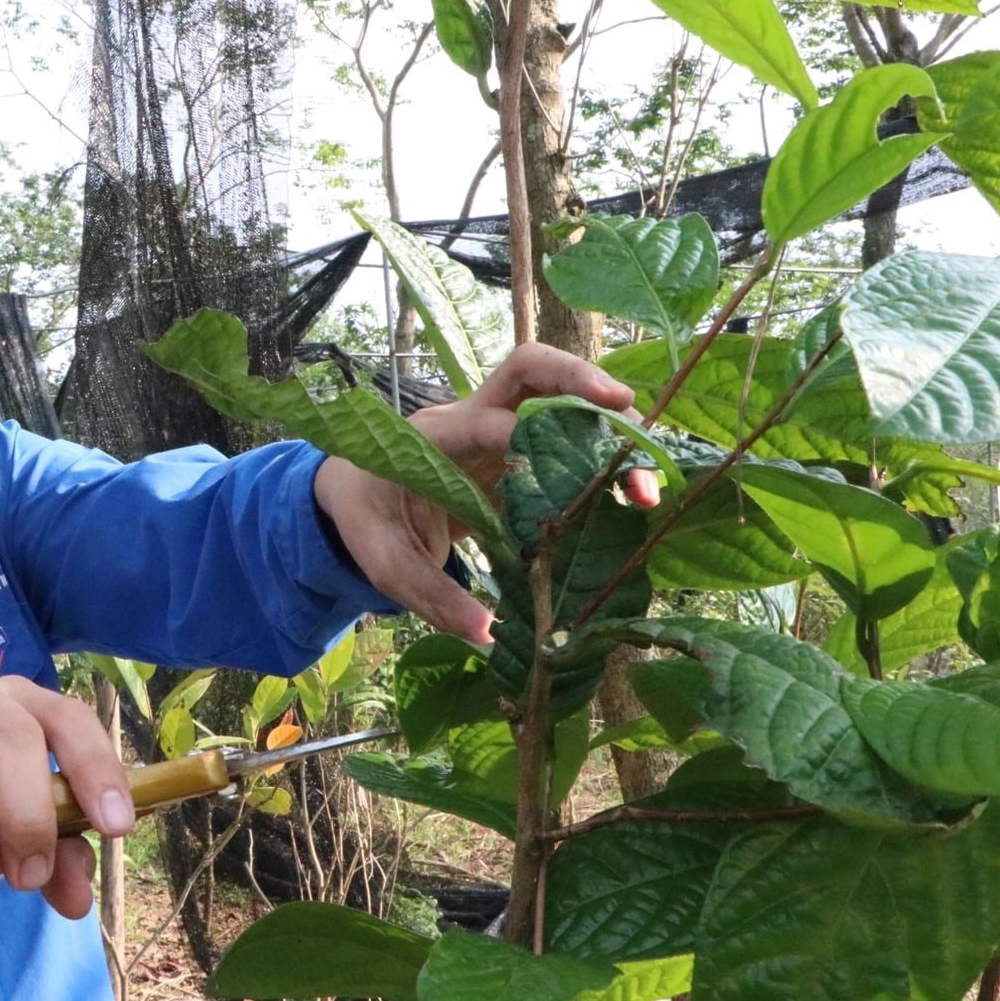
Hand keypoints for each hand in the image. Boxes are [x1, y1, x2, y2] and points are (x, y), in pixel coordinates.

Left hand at [313, 342, 659, 642]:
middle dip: (580, 380)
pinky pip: (563, 431)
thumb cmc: (367, 518)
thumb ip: (430, 594)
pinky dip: (601, 450)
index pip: (481, 422)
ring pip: (555, 393)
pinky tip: (632, 490)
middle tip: (626, 413)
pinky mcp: (517, 447)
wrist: (355, 492)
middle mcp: (468, 417)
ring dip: (605, 419)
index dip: (523, 439)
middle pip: (528, 368)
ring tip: (644, 478)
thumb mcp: (385, 562)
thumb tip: (486, 632)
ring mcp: (496, 427)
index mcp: (429, 438)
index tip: (563, 476)